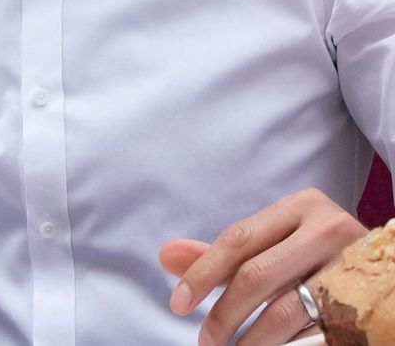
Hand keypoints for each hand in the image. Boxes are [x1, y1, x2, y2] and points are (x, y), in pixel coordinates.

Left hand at [161, 188, 364, 344]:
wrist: (385, 275)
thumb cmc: (317, 257)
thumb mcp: (274, 244)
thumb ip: (223, 254)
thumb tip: (167, 256)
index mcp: (302, 207)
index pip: (238, 240)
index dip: (202, 274)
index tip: (178, 304)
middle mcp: (331, 230)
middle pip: (257, 276)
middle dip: (222, 314)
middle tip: (205, 340)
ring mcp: (353, 268)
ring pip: (285, 312)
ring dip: (250, 340)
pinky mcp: (367, 306)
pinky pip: (314, 334)